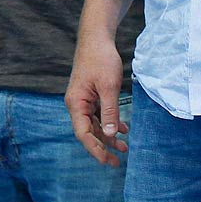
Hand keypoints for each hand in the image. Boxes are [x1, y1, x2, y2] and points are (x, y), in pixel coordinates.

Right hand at [66, 32, 128, 165]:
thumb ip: (109, 112)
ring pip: (94, 125)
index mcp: (76, 103)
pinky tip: (123, 129)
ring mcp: (82, 100)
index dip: (95, 149)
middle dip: (103, 147)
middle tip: (118, 162)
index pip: (83, 133)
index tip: (109, 161)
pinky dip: (109, 123)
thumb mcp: (109, 87)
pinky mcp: (90, 95)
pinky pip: (97, 115)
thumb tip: (108, 135)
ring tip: (124, 147)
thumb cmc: (101, 60)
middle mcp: (76, 104)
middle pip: (87, 132)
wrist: (96, 39)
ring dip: (107, 136)